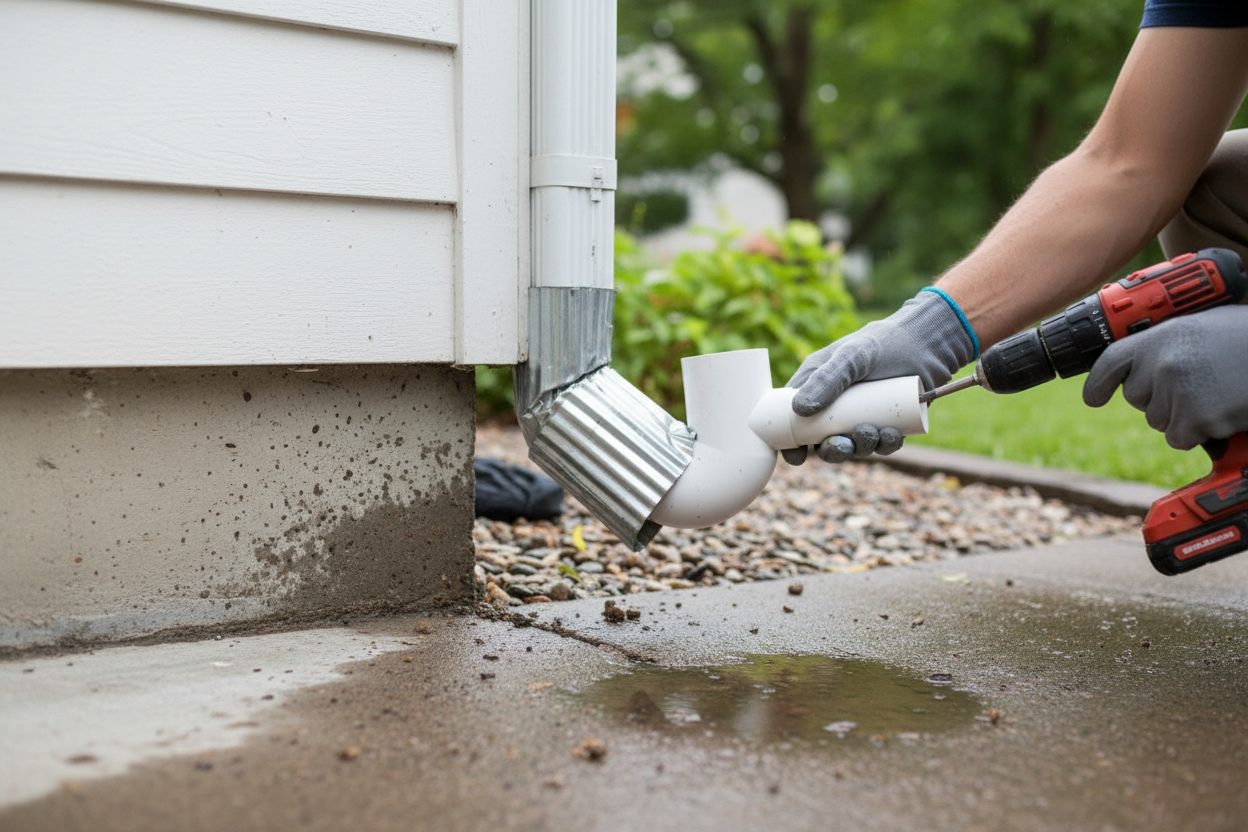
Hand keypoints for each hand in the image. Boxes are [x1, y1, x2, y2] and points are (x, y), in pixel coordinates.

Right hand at [782, 289, 975, 463]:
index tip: (798, 456)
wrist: (929, 343)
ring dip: (861, 447)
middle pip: (824, 440)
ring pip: (855, 445)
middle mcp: (838, 404)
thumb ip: (827, 379)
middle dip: (832, 450)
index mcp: (818, 385)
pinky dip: (886, 444)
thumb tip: (799, 410)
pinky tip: (892, 435)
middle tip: (842, 444)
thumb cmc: (885, 342)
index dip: (793, 442)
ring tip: (873, 432)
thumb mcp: (853, 357)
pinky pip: (882, 444)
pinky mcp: (888, 423)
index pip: (795, 418)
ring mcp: (863, 415)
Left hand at [1083, 305, 1247, 449]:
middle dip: (1161, 399)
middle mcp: (1162, 363)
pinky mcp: (1195, 418)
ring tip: (1216, 393)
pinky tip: (1223, 411)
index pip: (1111, 361)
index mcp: (1161, 336)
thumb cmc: (1247, 340)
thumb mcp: (1203, 327)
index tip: (1093, 398)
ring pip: (1159, 421)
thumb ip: (1170, 344)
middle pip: (1137, 398)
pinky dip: (1200, 433)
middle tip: (1198, 385)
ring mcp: (1177, 391)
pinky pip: (1180, 438)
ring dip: (1183, 415)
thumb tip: (1145, 365)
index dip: (1098, 383)